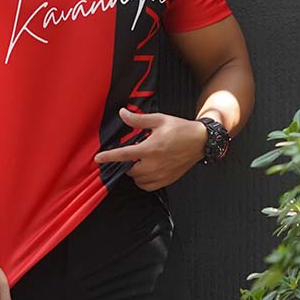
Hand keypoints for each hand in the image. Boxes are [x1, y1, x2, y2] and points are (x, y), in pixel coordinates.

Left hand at [92, 107, 207, 188]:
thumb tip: (122, 113)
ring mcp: (161, 174)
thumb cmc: (180, 129)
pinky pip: (147, 186)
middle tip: (131, 155)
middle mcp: (154, 164)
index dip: (108, 157)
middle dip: (126, 163)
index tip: (98, 159)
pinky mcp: (166, 180)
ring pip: (137, 180)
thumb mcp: (159, 120)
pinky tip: (146, 171)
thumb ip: (138, 119)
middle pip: (129, 170)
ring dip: (134, 172)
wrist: (201, 141)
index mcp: (151, 148)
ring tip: (140, 162)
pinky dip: (142, 181)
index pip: (124, 155)